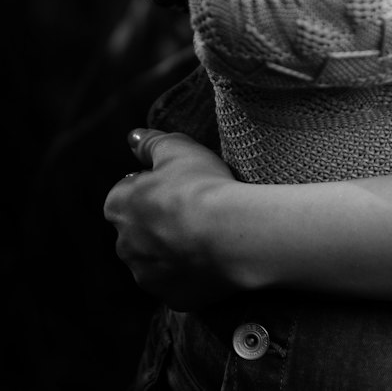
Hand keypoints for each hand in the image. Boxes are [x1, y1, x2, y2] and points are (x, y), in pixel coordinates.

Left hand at [104, 128, 240, 308]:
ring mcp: (147, 276)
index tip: (179, 181)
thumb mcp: (177, 148)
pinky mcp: (172, 298)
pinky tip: (213, 256)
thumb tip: (133, 137)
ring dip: (173, 247)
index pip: (126, 191)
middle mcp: (124, 246)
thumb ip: (151, 142)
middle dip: (159, 220)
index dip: (153, 184)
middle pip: (138, 228)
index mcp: (118, 207)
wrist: (229, 234)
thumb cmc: (201, 185)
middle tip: (194, 205)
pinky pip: (179, 282)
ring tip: (207, 231)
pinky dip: (191, 271)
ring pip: (156, 259)